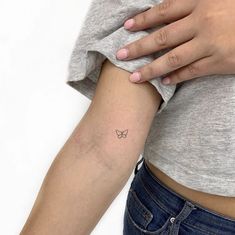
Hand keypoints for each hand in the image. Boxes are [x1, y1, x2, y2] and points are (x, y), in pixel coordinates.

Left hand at [116, 0, 234, 84]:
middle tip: (120, 55)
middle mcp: (203, 22)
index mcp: (203, 1)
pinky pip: (192, 72)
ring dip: (151, 69)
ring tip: (134, 77)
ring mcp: (210, 44)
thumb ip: (195, 2)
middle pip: (162, 37)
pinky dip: (176, 77)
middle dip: (138, 47)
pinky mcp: (219, 62)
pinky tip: (164, 82)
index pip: (164, 11)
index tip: (127, 27)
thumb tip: (171, 8)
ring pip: (173, 59)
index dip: (144, 19)